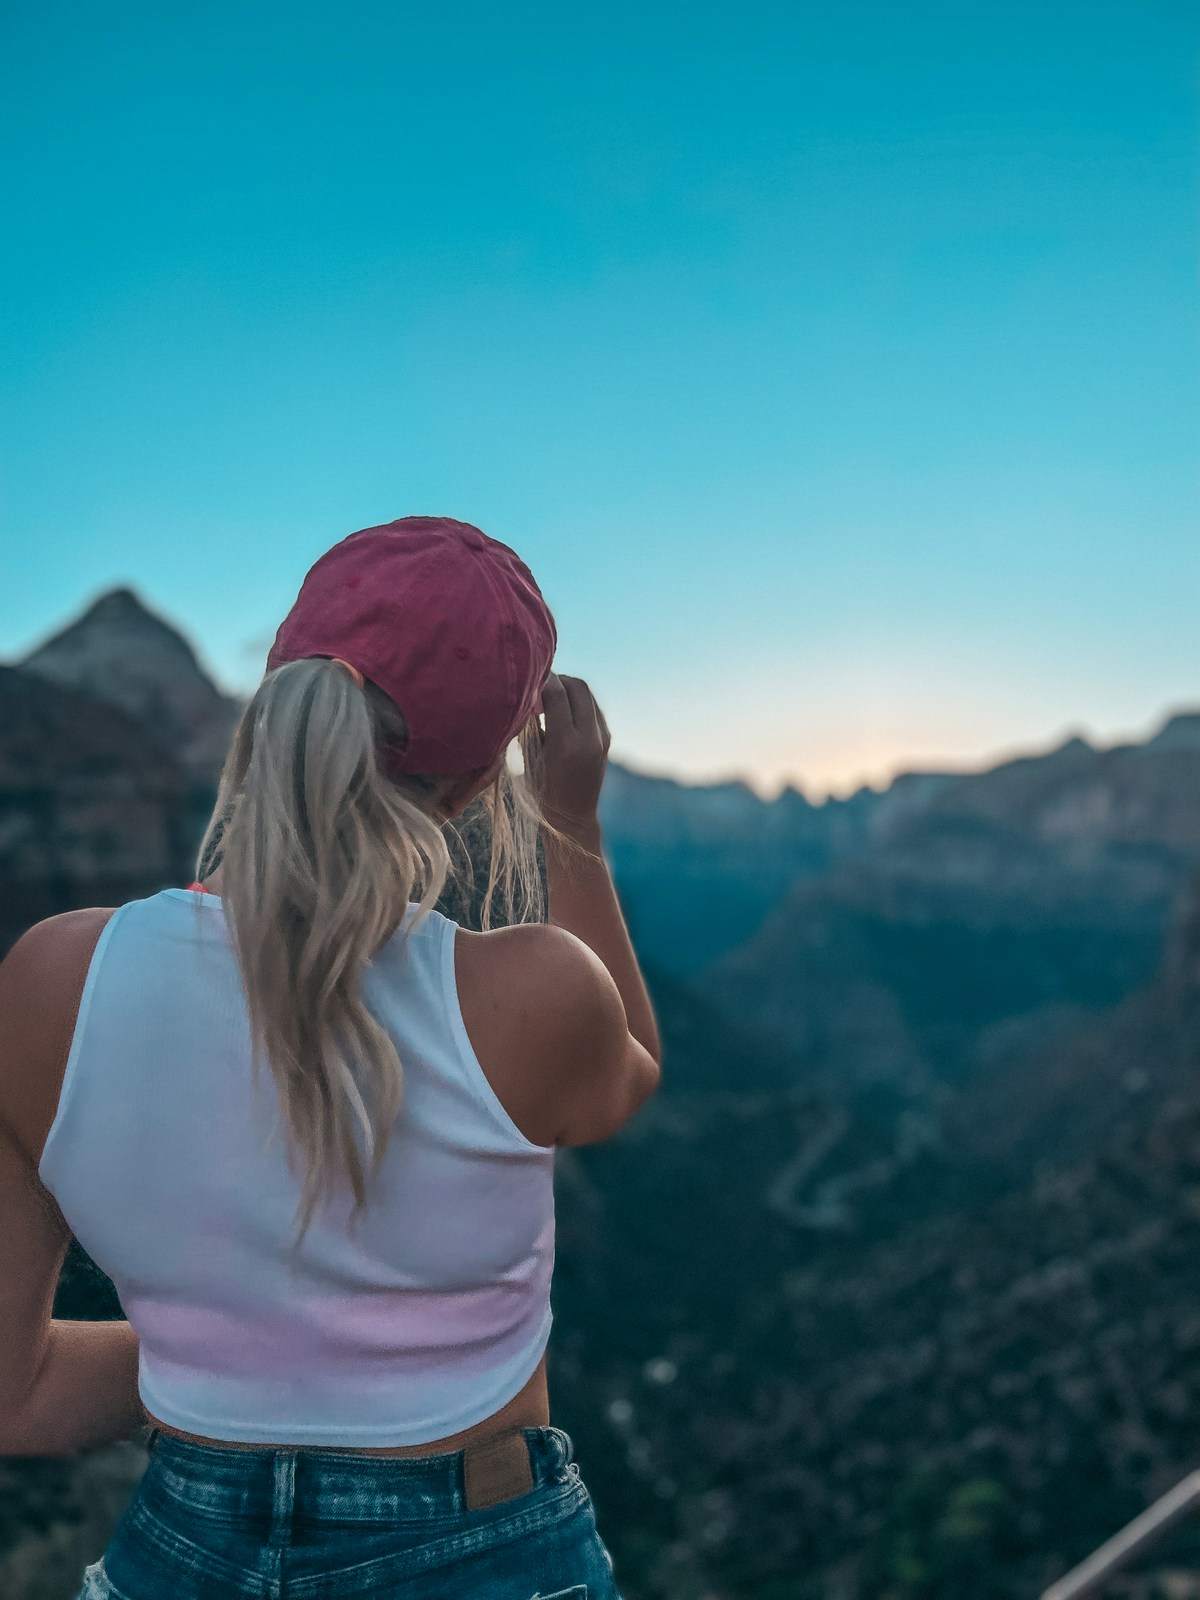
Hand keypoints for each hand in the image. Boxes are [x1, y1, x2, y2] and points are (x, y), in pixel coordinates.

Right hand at [537, 672, 610, 833]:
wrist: (573, 818)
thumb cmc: (541, 792)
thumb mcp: (531, 759)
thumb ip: (532, 727)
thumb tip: (530, 696)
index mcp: (564, 744)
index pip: (557, 694)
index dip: (542, 680)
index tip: (528, 678)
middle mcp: (588, 738)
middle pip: (577, 686)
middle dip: (558, 679)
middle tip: (540, 683)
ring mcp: (602, 739)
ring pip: (587, 694)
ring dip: (569, 687)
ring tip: (549, 694)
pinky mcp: (608, 740)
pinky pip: (593, 707)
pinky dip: (578, 701)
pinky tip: (563, 709)